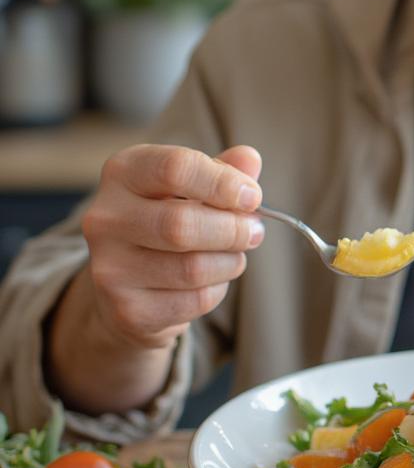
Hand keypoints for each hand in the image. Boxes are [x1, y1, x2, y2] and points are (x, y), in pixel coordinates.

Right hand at [81, 143, 263, 350]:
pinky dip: (217, 290)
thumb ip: (222, 172)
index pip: (175, 168)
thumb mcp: (192, 189)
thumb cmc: (168, 224)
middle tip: (254, 231)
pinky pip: (194, 300)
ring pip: (192, 268)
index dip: (224, 183)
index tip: (253, 197)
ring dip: (230, 262)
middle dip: (232, 230)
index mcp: (122, 173)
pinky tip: (210, 281)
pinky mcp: (127, 309)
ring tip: (233, 256)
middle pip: (182, 224)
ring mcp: (110, 267)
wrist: (129, 288)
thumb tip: (249, 158)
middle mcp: (105, 218)